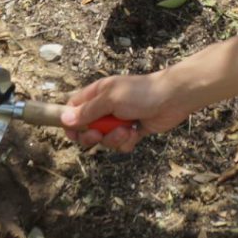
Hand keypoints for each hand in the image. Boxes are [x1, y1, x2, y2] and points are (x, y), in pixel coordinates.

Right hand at [60, 71, 196, 152]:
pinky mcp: (133, 131)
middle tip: (99, 134)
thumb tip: (64, 119)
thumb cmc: (141, 93)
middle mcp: (106, 107)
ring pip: (105, 139)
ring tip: (126, 130)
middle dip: (92, 135)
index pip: (74, 108)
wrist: (172, 98)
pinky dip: (127, 142)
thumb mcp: (110, 99)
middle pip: (87, 129)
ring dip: (114, 139)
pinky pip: (121, 144)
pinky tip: (136, 133)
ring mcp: (119, 120)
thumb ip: (88, 111)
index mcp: (97, 94)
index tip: (72, 133)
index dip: (70, 122)